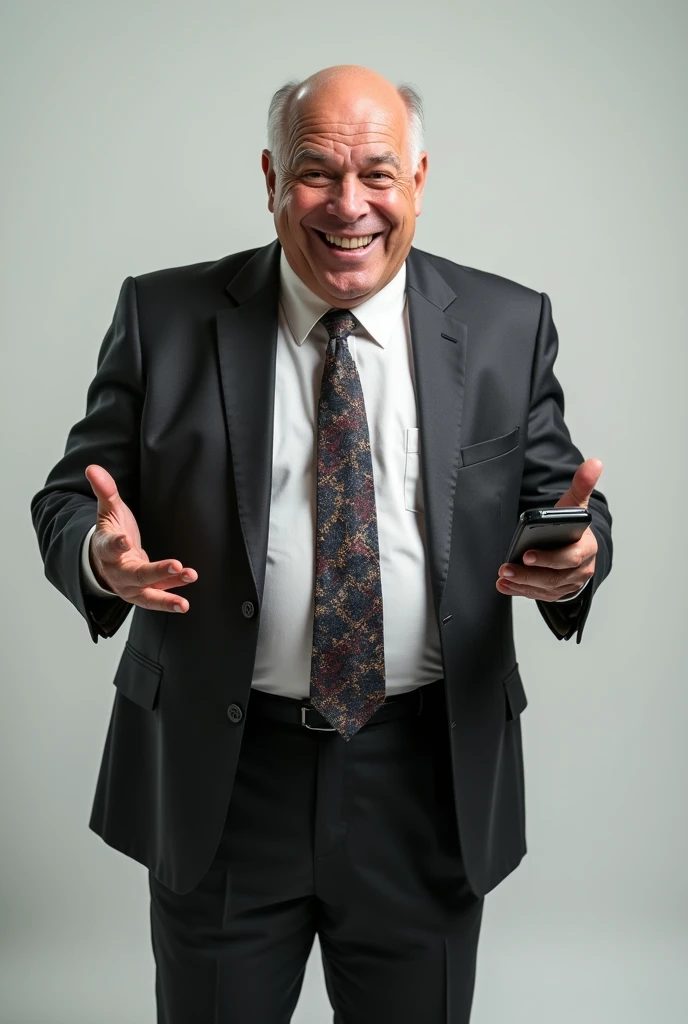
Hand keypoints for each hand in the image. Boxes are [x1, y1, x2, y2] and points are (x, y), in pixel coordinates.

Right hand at [85, 464, 197, 612]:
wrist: (104, 561)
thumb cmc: (111, 532)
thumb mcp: (108, 510)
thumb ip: (105, 491)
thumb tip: (93, 468)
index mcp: (105, 549)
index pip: (108, 547)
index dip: (116, 544)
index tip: (126, 540)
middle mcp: (116, 571)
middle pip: (134, 575)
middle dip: (156, 572)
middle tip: (177, 565)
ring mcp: (129, 586)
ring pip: (146, 594)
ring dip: (166, 597)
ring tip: (184, 602)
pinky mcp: (142, 593)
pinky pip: (156, 597)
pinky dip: (170, 599)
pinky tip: (185, 599)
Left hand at [496, 458, 601, 602]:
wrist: (577, 544)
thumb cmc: (573, 525)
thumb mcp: (575, 504)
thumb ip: (582, 485)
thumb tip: (594, 462)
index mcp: (587, 547)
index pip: (570, 556)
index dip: (549, 558)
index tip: (526, 554)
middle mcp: (582, 569)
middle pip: (555, 577)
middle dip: (529, 574)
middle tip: (506, 568)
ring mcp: (570, 583)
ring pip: (547, 589)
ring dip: (522, 584)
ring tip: (503, 576)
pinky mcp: (559, 592)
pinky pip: (540, 595)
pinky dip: (521, 592)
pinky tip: (504, 586)